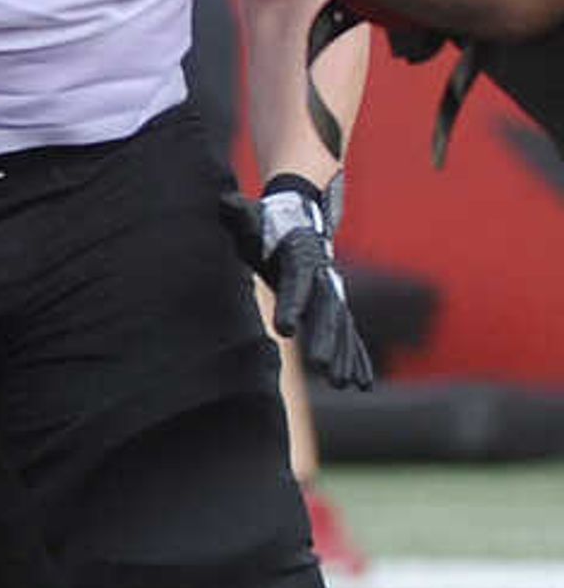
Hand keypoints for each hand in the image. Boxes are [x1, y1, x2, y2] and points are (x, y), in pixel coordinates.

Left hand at [229, 172, 373, 391]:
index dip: (292, 306)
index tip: (284, 330)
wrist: (299, 222)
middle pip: (327, 313)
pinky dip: (357, 360)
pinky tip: (361, 384)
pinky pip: (349, 337)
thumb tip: (226, 203)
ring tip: (344, 384)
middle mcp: (324, 279)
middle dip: (326, 342)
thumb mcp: (251, 218)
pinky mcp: (335, 308)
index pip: (297, 285)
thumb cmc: (266, 226)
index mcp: (300, 260)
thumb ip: (240, 215)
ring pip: (343, 330)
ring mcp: (333, 295)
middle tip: (323, 369)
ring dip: (344, 358)